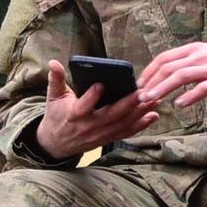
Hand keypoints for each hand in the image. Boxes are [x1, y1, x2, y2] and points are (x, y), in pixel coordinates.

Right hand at [34, 59, 157, 158]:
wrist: (56, 144)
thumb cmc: (57, 116)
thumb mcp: (53, 97)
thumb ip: (55, 79)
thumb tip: (53, 62)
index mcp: (74, 115)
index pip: (83, 106)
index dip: (91, 97)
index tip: (100, 84)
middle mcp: (88, 126)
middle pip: (110, 116)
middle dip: (128, 104)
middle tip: (142, 91)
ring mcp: (100, 134)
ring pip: (122, 124)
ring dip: (140, 113)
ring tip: (154, 99)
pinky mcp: (107, 139)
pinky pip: (126, 132)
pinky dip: (141, 125)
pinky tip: (153, 115)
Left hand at [138, 42, 206, 108]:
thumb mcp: (206, 55)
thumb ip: (188, 62)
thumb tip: (165, 73)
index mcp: (194, 49)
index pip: (164, 57)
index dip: (149, 71)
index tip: (139, 84)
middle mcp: (200, 55)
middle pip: (169, 67)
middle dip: (151, 82)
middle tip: (140, 96)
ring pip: (181, 76)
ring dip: (163, 88)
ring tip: (152, 100)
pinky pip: (202, 89)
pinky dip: (189, 97)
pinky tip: (179, 105)